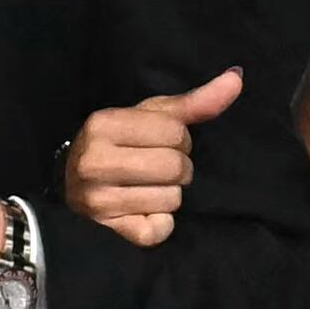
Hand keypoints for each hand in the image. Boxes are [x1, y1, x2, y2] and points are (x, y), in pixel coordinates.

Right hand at [62, 67, 241, 246]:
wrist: (72, 184)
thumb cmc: (119, 145)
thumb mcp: (149, 117)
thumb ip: (194, 101)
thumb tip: (237, 78)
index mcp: (103, 124)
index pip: (175, 131)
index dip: (180, 139)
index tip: (161, 144)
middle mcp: (94, 161)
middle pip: (175, 167)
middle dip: (179, 169)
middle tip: (158, 169)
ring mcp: (98, 199)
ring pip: (172, 200)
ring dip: (170, 197)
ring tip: (149, 189)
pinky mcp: (109, 231)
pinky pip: (160, 230)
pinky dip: (162, 224)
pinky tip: (145, 213)